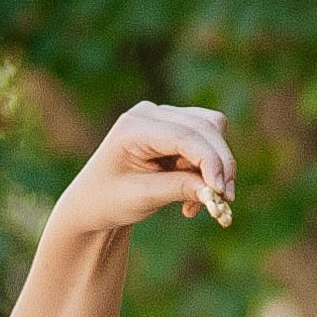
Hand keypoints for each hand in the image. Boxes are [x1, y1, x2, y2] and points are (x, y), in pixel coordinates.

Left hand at [56, 101, 235, 237]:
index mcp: (133, 127)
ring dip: (215, 166)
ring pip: (211, 129)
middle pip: (205, 126)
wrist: (91, 202)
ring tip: (199, 203)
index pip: (185, 135)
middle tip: (225, 200)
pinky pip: (205, 140)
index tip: (221, 192)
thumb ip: (179, 189)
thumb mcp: (142, 199)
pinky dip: (208, 167)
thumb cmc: (108, 201)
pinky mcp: (174, 126)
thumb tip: (215, 190)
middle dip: (220, 164)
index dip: (210, 161)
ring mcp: (163, 116)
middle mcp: (149, 113)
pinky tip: (194, 195)